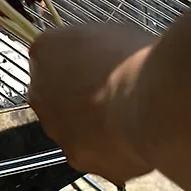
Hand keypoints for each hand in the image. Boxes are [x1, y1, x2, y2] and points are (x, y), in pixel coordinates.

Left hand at [27, 24, 156, 184]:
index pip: (52, 55)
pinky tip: (132, 138)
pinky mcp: (76, 158)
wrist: (151, 102)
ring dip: (92, 123)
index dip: (79, 60)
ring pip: (71, 126)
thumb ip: (91, 46)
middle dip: (80, 94)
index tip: (100, 63)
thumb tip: (99, 56)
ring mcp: (55, 128)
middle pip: (55, 93)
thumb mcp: (110, 32)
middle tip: (114, 91)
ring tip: (128, 116)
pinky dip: (109, 148)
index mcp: (45, 51)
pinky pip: (92, 152)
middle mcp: (39, 91)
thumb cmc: (136, 60)